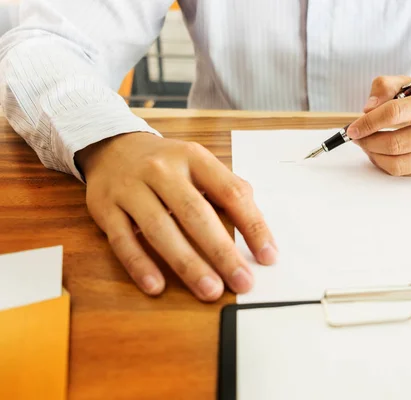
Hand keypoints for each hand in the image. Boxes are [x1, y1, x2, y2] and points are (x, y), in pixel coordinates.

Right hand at [75, 132, 276, 301]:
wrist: (113, 147)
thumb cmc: (167, 165)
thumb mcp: (199, 164)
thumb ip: (227, 191)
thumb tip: (257, 231)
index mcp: (194, 157)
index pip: (231, 193)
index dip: (253, 226)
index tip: (268, 256)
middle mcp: (162, 170)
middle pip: (195, 214)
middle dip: (222, 252)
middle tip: (242, 281)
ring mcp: (131, 189)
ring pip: (160, 229)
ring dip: (187, 264)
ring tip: (210, 290)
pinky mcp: (105, 209)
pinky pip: (123, 241)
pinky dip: (140, 265)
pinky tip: (157, 286)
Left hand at [347, 75, 410, 175]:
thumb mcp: (410, 82)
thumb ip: (385, 87)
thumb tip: (367, 110)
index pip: (396, 113)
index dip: (369, 122)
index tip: (352, 128)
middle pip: (396, 144)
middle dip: (368, 141)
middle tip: (357, 136)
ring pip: (398, 164)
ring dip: (374, 155)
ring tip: (367, 144)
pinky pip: (403, 172)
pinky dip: (384, 163)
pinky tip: (380, 152)